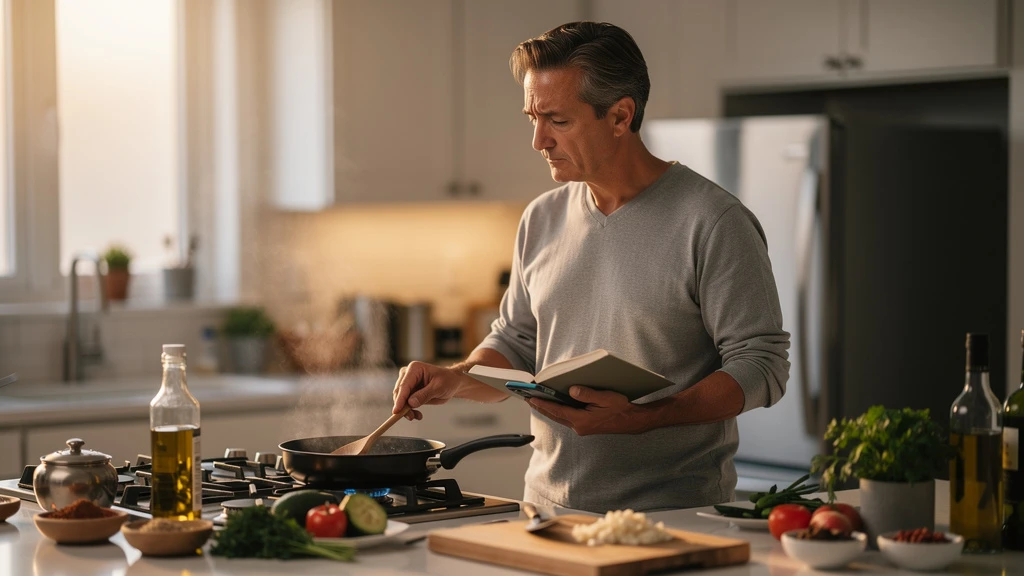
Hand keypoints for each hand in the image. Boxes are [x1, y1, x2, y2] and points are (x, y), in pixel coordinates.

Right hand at [392, 361, 463, 419]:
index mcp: (414, 368)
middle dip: (402, 406)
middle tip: (411, 417)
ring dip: (406, 410)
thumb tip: (410, 403)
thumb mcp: (439, 388)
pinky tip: (418, 415)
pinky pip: (405, 404)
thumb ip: (424, 395)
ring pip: (400, 399)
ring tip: (416, 416)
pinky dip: (410, 411)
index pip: (404, 385)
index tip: (396, 411)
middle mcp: (408, 374)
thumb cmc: (448, 381)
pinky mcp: (410, 392)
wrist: (453, 383)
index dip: (400, 399)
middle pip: (399, 392)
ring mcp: (408, 383)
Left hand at [526, 386, 649, 435]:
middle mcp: (579, 427)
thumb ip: (587, 394)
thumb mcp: (605, 397)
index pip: (558, 411)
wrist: (631, 421)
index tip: (531, 398)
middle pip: (555, 416)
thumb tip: (571, 390)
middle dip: (541, 407)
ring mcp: (581, 428)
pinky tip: (554, 405)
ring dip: (548, 410)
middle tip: (527, 398)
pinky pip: (566, 418)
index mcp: (582, 420)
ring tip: (536, 401)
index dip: (543, 404)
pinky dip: (558, 411)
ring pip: (559, 418)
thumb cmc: (620, 408)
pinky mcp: (584, 427)